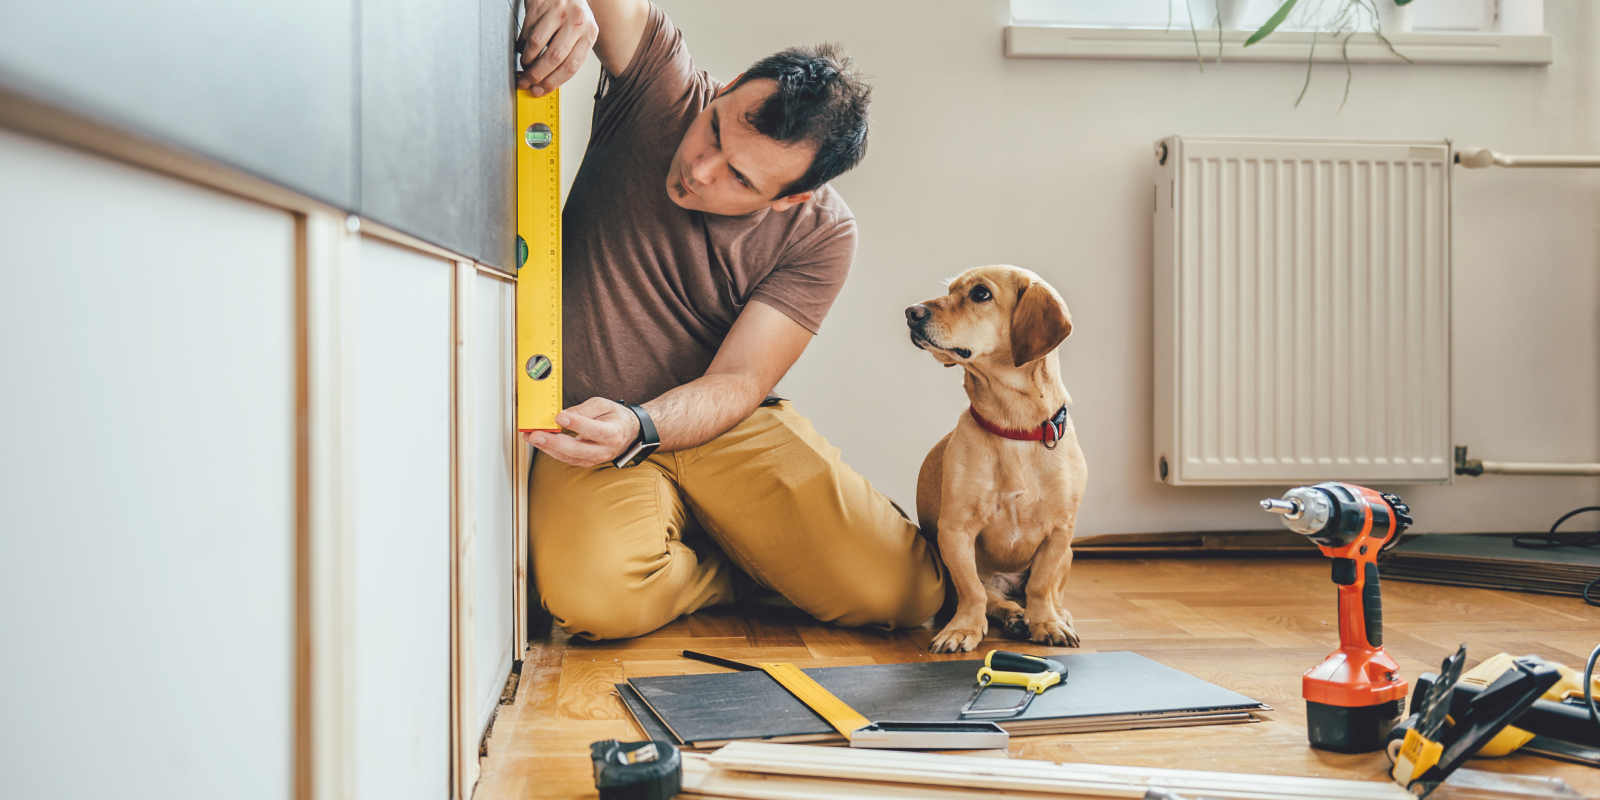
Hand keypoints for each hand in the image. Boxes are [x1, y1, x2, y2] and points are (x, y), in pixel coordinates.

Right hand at [517, 0, 598, 96]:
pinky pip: (526, 31)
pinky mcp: (540, 5)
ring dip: (527, 60)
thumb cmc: (573, 16)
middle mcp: (576, 21)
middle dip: (537, 75)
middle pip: (553, 57)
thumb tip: (547, 82)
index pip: (571, 66)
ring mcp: (557, 12)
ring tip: (525, 64)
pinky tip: (523, 48)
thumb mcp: (580, 35)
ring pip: (536, 44)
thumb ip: (569, 56)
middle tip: (527, 82)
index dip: (553, 82)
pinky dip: (521, 45)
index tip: (540, 90)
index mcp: (589, 34)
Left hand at [522, 397, 640, 467]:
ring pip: (568, 456)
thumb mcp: (602, 405)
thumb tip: (563, 416)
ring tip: (531, 436)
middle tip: (536, 434)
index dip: (575, 424)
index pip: (592, 430)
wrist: (627, 433)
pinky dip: (551, 450)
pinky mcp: (585, 462)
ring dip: (547, 447)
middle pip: (576, 449)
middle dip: (553, 442)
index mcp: (612, 433)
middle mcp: (604, 450)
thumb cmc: (615, 417)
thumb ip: (583, 410)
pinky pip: (566, 458)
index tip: (559, 418)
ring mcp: (594, 459)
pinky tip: (540, 442)